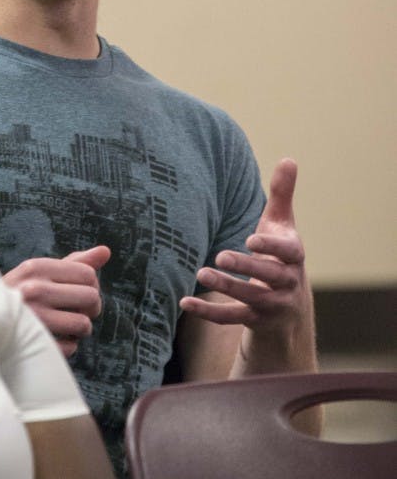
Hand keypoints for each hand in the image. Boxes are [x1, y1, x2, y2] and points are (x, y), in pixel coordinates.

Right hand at [3, 245, 110, 356]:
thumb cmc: (20, 294)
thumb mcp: (40, 273)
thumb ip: (74, 262)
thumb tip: (106, 251)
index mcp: (36, 268)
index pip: (88, 274)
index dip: (90, 284)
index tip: (78, 290)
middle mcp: (34, 290)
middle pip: (91, 297)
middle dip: (89, 306)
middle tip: (77, 309)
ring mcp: (34, 319)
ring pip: (84, 324)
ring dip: (80, 328)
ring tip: (66, 324)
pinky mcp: (36, 344)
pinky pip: (72, 346)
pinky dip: (67, 345)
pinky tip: (54, 339)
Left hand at [180, 159, 309, 338]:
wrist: (289, 307)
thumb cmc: (280, 256)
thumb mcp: (282, 226)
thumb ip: (282, 195)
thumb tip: (289, 158)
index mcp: (294, 257)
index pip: (288, 253)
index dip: (271, 248)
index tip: (252, 240)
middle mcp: (287, 283)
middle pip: (269, 276)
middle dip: (246, 267)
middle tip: (221, 256)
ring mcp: (271, 304)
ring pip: (250, 298)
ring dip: (226, 287)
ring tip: (202, 273)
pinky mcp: (254, 320)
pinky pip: (231, 318)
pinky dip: (208, 312)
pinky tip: (185, 301)